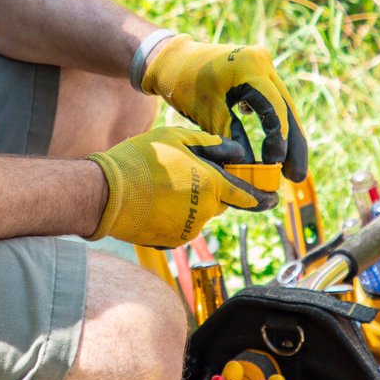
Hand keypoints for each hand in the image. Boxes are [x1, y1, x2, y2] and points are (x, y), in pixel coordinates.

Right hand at [88, 126, 277, 248]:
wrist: (106, 194)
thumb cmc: (141, 160)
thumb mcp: (177, 139)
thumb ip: (211, 145)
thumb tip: (235, 152)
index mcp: (212, 184)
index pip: (248, 194)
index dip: (263, 196)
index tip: (273, 198)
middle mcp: (206, 211)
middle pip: (222, 201)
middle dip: (216, 190)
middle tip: (193, 175)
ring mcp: (189, 229)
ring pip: (202, 213)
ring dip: (193, 200)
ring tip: (164, 184)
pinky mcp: (172, 240)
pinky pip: (183, 224)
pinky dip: (176, 214)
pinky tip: (156, 200)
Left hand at [140, 35, 307, 181]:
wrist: (171, 59)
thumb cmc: (183, 85)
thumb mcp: (207, 114)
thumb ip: (231, 141)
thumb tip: (251, 173)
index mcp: (250, 68)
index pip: (274, 110)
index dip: (279, 142)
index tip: (275, 167)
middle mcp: (262, 62)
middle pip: (286, 108)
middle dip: (293, 145)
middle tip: (297, 176)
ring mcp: (262, 64)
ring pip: (282, 106)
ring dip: (286, 137)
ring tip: (291, 170)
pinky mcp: (258, 71)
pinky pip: (272, 101)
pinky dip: (273, 124)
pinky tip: (274, 148)